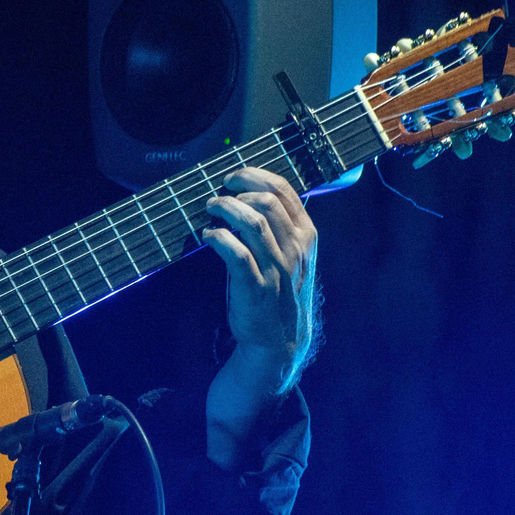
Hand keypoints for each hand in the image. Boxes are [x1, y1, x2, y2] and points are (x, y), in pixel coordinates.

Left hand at [203, 167, 318, 392]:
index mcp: (306, 235)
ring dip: (226, 210)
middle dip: (237, 191)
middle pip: (267, 201)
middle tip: (217, 196)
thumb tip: (247, 194)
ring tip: (210, 210)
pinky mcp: (257, 287)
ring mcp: (277, 268)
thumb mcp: (291, 254)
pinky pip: (237, 254)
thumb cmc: (280, 289)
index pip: (284, 190)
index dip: (254, 176)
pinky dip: (219, 239)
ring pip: (253, 223)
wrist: (281, 338)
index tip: (233, 177)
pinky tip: (208, 236)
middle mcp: (295, 249)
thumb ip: (280, 226)